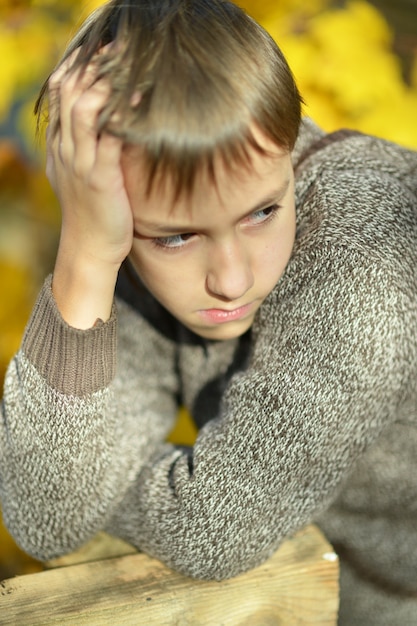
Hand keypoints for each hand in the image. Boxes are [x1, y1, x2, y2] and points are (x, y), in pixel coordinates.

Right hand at [47, 51, 132, 327]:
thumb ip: (93, 149)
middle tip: (120, 48)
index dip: (80, 67)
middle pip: (68, 89)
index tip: (106, 52)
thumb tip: (115, 125)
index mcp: (63, 145)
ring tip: (129, 62)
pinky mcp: (98, 177)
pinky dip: (123, 112)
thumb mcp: (87, 175)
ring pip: (82, 105)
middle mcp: (67, 148)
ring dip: (105, 80)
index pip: (61, 92)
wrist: (92, 249)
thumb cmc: (98, 214)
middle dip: (92, 64)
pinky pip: (108, 136)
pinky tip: (141, 97)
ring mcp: (80, 161)